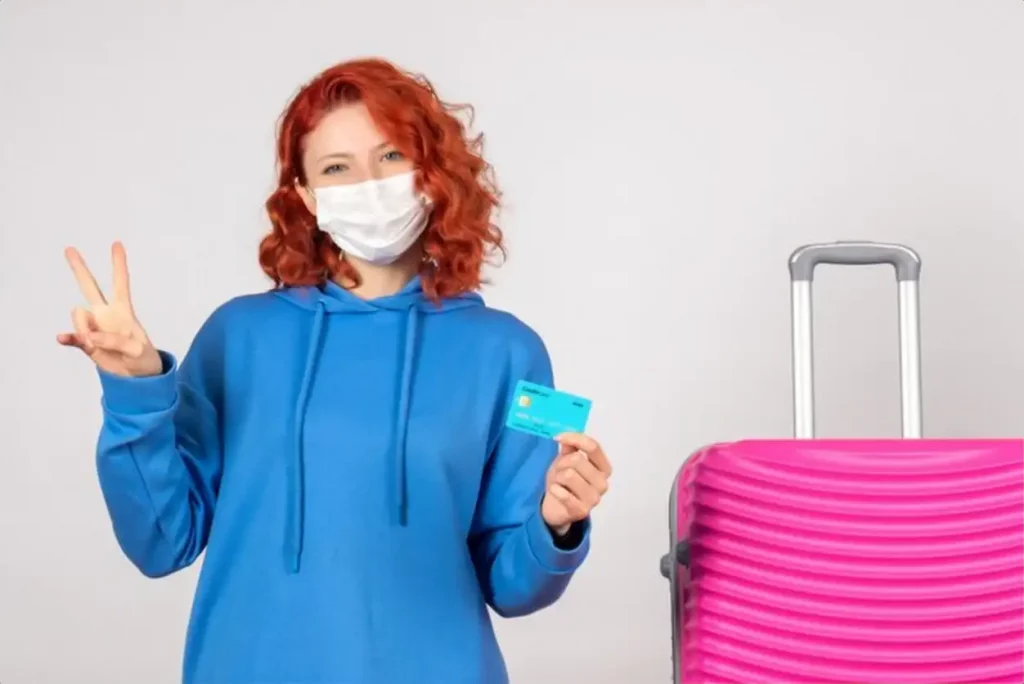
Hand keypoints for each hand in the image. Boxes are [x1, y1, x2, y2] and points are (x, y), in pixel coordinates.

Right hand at [58, 242, 161, 377]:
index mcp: (123, 311)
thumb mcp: (137, 351)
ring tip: (96, 344)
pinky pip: (73, 337)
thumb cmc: (143, 359)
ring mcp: (94, 327)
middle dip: (79, 269)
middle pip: (90, 286)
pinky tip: (63, 338)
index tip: (116, 243)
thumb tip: (90, 336)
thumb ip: (114, 341)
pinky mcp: (86, 343)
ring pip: (80, 316)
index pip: (121, 283)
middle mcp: (105, 314)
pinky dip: (70, 337)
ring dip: (85, 328)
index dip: (118, 264)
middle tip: (69, 249)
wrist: (136, 377)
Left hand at [541, 433, 611, 534]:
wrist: (556, 508)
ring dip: (557, 477)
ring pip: (569, 474)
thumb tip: (567, 437)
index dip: (575, 438)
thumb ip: (570, 447)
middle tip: (558, 472)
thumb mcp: (566, 460)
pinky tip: (556, 494)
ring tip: (559, 484)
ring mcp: (594, 499)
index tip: (557, 437)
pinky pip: (562, 493)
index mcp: (604, 468)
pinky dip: (554, 490)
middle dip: (561, 463)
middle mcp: (603, 483)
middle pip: (577, 459)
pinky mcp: (582, 511)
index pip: (594, 447)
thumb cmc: (564, 482)